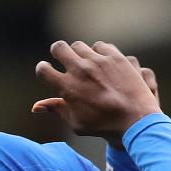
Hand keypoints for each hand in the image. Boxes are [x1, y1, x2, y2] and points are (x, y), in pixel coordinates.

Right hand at [32, 41, 160, 147]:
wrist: (134, 118)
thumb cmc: (103, 125)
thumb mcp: (76, 122)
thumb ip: (56, 109)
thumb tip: (35, 107)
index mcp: (66, 87)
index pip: (43, 69)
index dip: (42, 69)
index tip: (47, 71)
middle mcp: (79, 70)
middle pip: (59, 48)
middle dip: (57, 52)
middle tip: (61, 57)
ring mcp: (98, 61)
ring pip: (79, 46)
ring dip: (78, 53)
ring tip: (84, 62)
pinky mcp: (115, 56)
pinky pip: (100, 46)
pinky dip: (98, 52)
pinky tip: (101, 62)